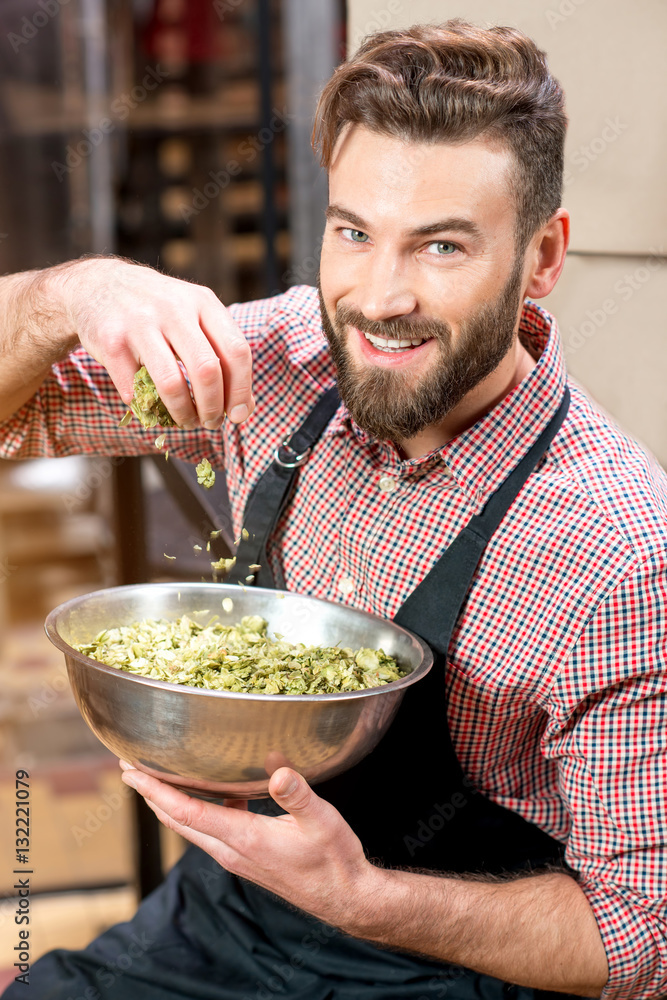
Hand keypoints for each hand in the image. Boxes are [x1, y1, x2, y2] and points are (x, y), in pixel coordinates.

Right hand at [54, 257, 253, 428]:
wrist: (96, 285)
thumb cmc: (158, 310)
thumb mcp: (194, 316)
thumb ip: (221, 353)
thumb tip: (244, 408)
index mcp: (203, 302)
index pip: (236, 351)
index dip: (241, 391)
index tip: (238, 415)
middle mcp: (174, 309)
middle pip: (207, 371)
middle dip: (213, 408)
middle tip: (210, 423)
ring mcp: (140, 323)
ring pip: (172, 385)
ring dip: (182, 414)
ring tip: (185, 421)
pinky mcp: (111, 341)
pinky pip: (135, 390)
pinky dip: (146, 407)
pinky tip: (151, 406)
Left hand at [119, 761, 378, 930]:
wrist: (345, 897)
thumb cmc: (334, 861)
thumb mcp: (321, 821)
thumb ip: (297, 794)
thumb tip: (277, 770)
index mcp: (243, 839)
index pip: (186, 812)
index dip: (156, 790)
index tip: (132, 773)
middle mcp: (231, 850)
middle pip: (178, 820)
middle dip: (152, 794)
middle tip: (131, 769)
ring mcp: (237, 857)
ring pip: (192, 828)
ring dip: (171, 803)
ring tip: (160, 779)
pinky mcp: (247, 857)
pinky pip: (213, 831)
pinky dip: (201, 810)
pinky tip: (220, 794)